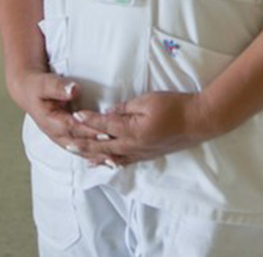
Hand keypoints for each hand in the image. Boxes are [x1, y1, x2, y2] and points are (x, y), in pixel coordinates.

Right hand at [6, 70, 110, 152]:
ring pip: (81, 150)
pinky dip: (94, 155)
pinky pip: (82, 149)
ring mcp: (61, 138)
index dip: (88, 131)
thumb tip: (73, 90)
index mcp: (51, 121)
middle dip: (97, 147)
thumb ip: (58, 87)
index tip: (105, 132)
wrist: (29, 93)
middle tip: (117, 149)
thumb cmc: (37, 87)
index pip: (73, 128)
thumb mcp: (44, 83)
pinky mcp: (67, 138)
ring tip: (116, 161)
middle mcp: (56, 134)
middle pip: (80, 143)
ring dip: (97, 156)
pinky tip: (107, 160)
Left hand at [68, 92, 215, 167]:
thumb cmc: (174, 107)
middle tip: (64, 141)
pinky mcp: (145, 155)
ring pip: (109, 156)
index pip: (103, 126)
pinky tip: (99, 163)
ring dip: (90, 154)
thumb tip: (109, 113)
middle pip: (100, 146)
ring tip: (74, 152)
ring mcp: (139, 153)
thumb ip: (125, 108)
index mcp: (131, 131)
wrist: (198, 121)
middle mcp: (132, 146)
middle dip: (81, 142)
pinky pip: (122, 161)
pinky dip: (107, 162)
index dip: (87, 120)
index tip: (74, 115)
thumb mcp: (148, 100)